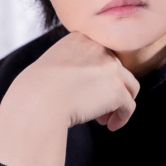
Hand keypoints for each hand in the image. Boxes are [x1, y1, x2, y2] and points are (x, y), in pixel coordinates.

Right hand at [0, 32, 139, 165]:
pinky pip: (129, 106)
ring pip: (129, 87)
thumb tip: (94, 85)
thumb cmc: (37, 90)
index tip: (86, 92)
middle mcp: (100, 49)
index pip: (102, 56)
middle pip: (116, 71)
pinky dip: (122, 118)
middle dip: (107, 92)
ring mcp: (111, 68)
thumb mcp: (53, 65)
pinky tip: (111, 127)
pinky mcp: (117, 91)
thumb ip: (75, 65)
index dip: (98, 76)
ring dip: (118, 104)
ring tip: (103, 119)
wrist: (37, 102)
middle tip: (96, 110)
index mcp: (82, 38)